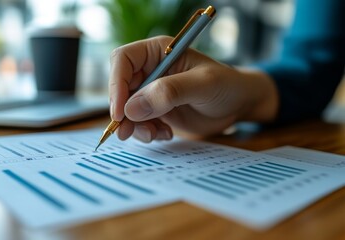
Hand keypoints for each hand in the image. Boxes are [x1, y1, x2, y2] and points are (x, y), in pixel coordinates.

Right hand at [109, 36, 278, 141]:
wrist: (238, 105)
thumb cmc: (226, 85)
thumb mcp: (203, 85)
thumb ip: (169, 92)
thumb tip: (132, 108)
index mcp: (158, 52)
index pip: (123, 60)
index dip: (117, 85)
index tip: (120, 112)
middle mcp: (150, 70)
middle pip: (120, 88)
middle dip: (122, 112)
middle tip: (126, 133)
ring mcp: (151, 92)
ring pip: (127, 109)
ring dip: (136, 126)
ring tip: (157, 134)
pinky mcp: (155, 110)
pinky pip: (139, 122)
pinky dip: (147, 132)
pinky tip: (166, 133)